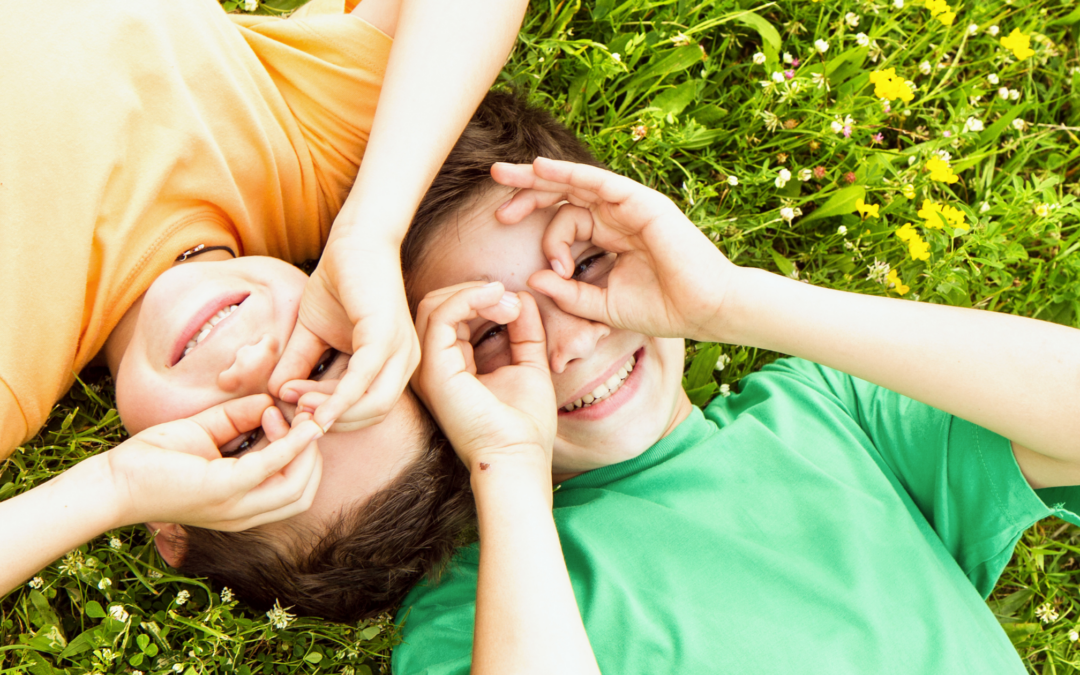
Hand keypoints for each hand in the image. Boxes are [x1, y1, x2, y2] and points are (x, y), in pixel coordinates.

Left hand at [106, 395, 323, 530]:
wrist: (111, 482)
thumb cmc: (154, 460)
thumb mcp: (207, 433)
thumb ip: (240, 419)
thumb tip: (271, 403)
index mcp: (242, 506)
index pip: (295, 489)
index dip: (304, 454)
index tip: (288, 419)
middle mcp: (243, 514)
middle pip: (304, 492)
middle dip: (312, 453)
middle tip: (299, 419)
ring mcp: (235, 506)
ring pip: (298, 486)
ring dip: (303, 448)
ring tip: (289, 418)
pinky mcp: (223, 489)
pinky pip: (271, 466)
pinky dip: (289, 443)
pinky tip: (291, 421)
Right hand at [269, 234, 420, 432]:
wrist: (353, 241)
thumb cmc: (339, 283)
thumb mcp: (312, 333)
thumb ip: (298, 364)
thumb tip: (275, 394)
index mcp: (392, 365)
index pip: (365, 409)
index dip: (329, 417)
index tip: (291, 412)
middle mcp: (404, 363)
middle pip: (371, 415)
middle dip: (331, 421)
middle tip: (292, 413)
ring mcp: (400, 351)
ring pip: (372, 406)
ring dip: (330, 412)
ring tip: (295, 402)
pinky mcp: (386, 337)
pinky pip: (363, 381)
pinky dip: (338, 400)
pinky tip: (314, 410)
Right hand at [412, 282, 555, 472]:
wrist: (519, 457)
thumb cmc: (524, 424)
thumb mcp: (528, 364)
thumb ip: (523, 331)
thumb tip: (520, 297)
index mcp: (450, 366)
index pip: (452, 316)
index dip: (482, 300)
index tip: (517, 305)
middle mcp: (432, 366)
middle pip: (438, 306)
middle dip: (476, 292)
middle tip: (512, 301)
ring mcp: (428, 368)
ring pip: (434, 305)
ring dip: (474, 293)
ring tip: (508, 303)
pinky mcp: (434, 369)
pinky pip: (440, 315)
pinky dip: (468, 298)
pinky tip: (497, 302)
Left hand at [492, 157, 739, 340]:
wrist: (705, 311)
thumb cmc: (662, 309)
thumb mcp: (602, 305)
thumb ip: (569, 293)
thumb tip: (533, 277)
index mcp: (610, 236)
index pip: (566, 221)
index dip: (545, 237)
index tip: (545, 268)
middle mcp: (617, 216)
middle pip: (564, 194)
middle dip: (528, 190)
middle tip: (494, 185)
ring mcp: (630, 206)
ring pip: (576, 183)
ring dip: (539, 176)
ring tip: (504, 174)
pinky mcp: (642, 203)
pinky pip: (599, 182)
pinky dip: (569, 173)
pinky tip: (539, 168)